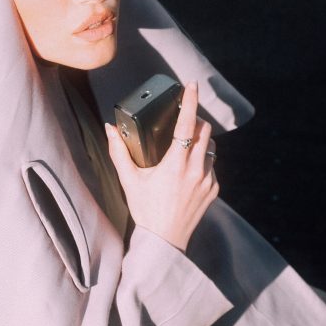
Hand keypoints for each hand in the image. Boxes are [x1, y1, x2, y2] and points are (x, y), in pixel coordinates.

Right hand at [105, 81, 218, 252]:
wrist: (164, 240)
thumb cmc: (145, 210)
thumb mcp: (129, 180)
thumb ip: (119, 152)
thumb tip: (110, 129)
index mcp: (175, 164)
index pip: (187, 124)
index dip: (190, 102)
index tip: (192, 86)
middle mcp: (195, 170)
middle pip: (205, 131)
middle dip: (196, 121)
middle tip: (183, 121)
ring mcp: (208, 180)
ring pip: (211, 147)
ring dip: (201, 141)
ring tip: (186, 146)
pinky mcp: (214, 190)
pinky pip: (213, 166)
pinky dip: (203, 161)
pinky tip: (189, 169)